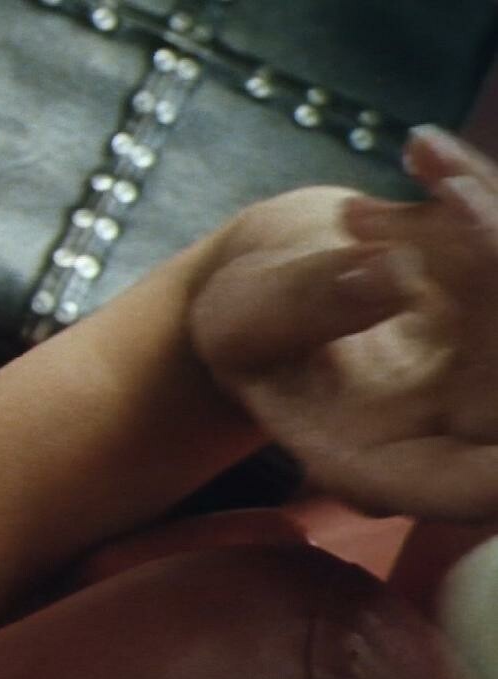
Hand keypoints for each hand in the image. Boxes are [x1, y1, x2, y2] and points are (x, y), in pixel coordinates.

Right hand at [189, 127, 497, 519]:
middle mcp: (463, 431)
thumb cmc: (246, 322)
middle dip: (495, 275)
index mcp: (388, 464)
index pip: (474, 487)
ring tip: (420, 175)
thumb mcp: (242, 317)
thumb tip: (394, 274)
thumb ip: (304, 304)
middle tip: (455, 198)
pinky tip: (422, 154)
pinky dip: (477, 190)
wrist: (279, 279)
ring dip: (486, 224)